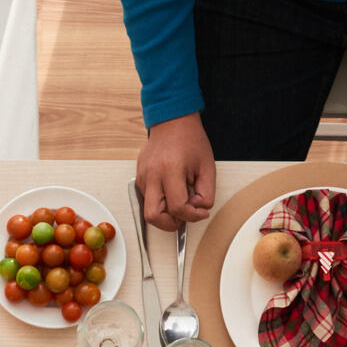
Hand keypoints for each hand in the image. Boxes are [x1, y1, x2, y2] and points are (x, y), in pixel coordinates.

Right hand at [136, 113, 216, 230]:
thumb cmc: (189, 140)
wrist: (172, 121)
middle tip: (183, 217)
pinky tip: (171, 193)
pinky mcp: (139, 178)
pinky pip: (147, 200)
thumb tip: (198, 209)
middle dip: (170, 224)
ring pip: (147, 211)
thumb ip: (207, 192)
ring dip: (164, 215)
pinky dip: (160, 204)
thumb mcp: (207, 166)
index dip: (192, 216)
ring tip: (179, 203)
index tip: (200, 212)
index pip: (178, 207)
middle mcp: (152, 175)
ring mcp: (142, 177)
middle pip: (153, 216)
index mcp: (170, 169)